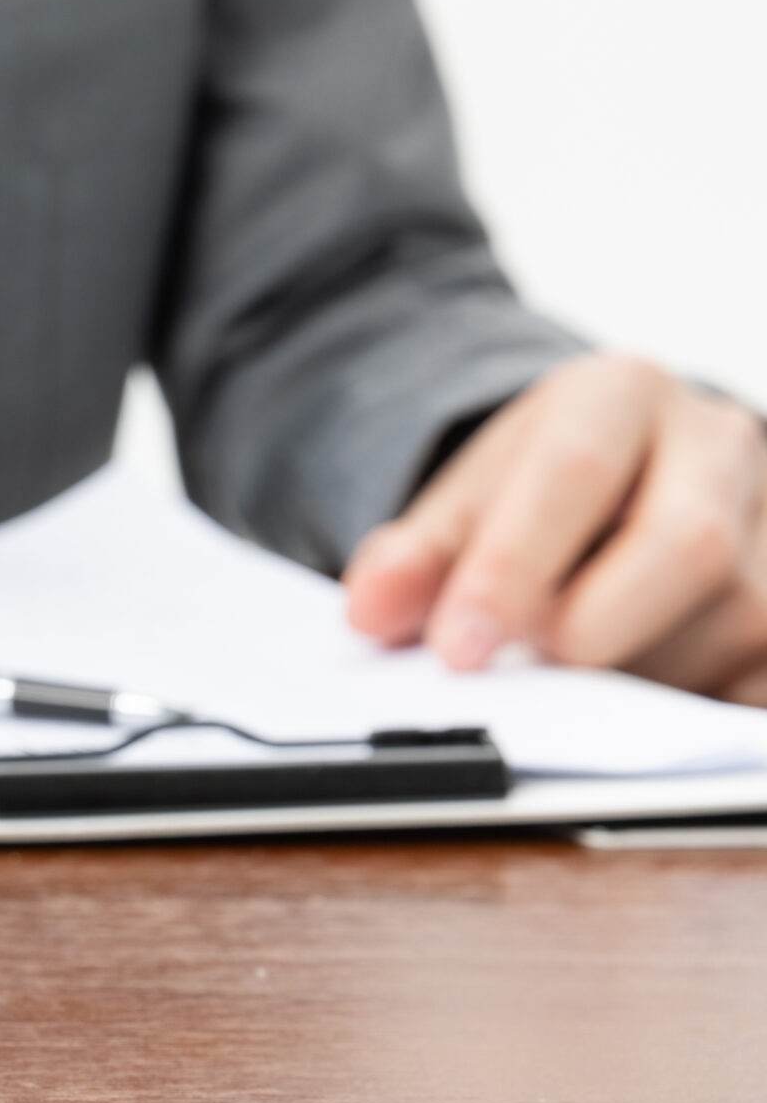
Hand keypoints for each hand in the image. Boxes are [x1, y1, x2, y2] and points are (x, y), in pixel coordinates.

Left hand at [344, 352, 766, 704]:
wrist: (625, 476)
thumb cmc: (538, 494)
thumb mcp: (464, 503)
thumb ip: (410, 558)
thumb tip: (373, 611)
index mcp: (621, 395)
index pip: (576, 473)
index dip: (512, 568)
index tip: (457, 646)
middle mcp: (718, 447)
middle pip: (686, 545)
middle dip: (592, 625)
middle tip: (523, 669)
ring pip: (731, 623)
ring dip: (633, 676)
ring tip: (567, 670)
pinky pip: (756, 681)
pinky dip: (686, 706)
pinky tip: (631, 702)